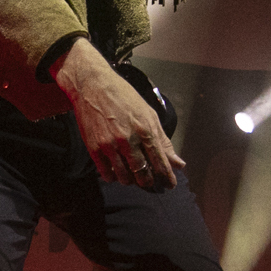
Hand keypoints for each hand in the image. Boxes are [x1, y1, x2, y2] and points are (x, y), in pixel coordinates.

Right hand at [51, 39, 184, 189]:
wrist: (92, 85)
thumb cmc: (123, 97)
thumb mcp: (148, 114)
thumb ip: (163, 140)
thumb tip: (178, 162)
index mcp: (145, 129)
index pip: (160, 162)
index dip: (167, 178)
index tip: (170, 184)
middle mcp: (129, 139)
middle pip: (143, 175)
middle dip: (148, 182)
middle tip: (149, 181)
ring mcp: (110, 145)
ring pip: (125, 178)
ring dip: (130, 180)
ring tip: (131, 173)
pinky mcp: (94, 148)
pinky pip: (107, 174)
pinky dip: (113, 176)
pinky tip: (116, 169)